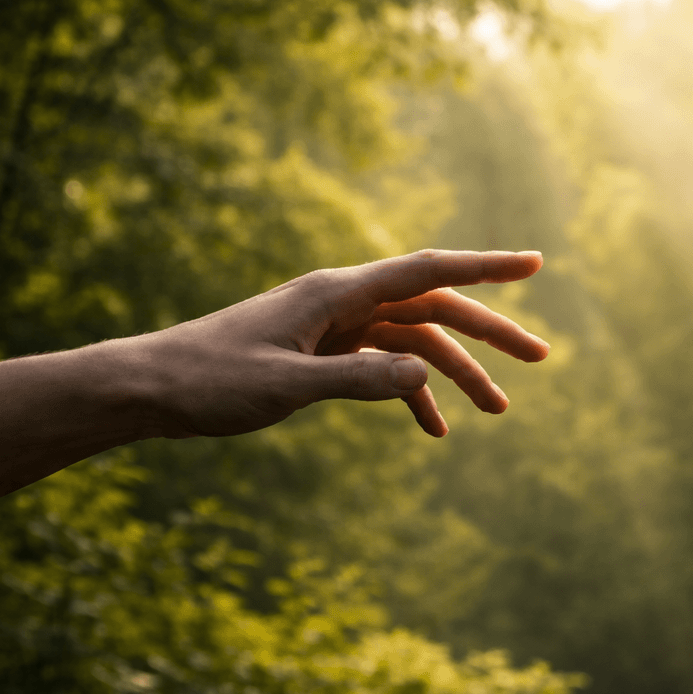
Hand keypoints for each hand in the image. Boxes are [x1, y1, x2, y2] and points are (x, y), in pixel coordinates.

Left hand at [143, 249, 550, 437]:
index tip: (536, 263)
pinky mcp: (323, 354)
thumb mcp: (286, 387)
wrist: (149, 390)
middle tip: (543, 355)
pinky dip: (411, 393)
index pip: (429, 270)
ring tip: (499, 409)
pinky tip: (434, 430)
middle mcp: (344, 302)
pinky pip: (384, 367)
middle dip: (491, 331)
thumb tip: (423, 372)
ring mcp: (335, 327)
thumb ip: (357, 380)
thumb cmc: (208, 381)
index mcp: (337, 293)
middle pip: (435, 307)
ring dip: (458, 372)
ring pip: (416, 340)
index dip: (488, 265)